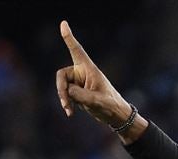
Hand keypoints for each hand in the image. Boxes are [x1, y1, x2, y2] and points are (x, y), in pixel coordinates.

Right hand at [55, 20, 146, 142]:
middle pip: (62, 75)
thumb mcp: (95, 101)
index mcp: (89, 69)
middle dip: (62, 90)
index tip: (63, 23)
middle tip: (65, 103)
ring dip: (64, 99)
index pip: (77, 51)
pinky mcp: (77, 91)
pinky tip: (70, 113)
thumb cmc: (110, 106)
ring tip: (70, 111)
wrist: (116, 116)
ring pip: (62, 86)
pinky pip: (65, 94)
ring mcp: (79, 82)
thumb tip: (67, 91)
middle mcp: (82, 73)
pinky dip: (67, 103)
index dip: (69, 38)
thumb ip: (80, 95)